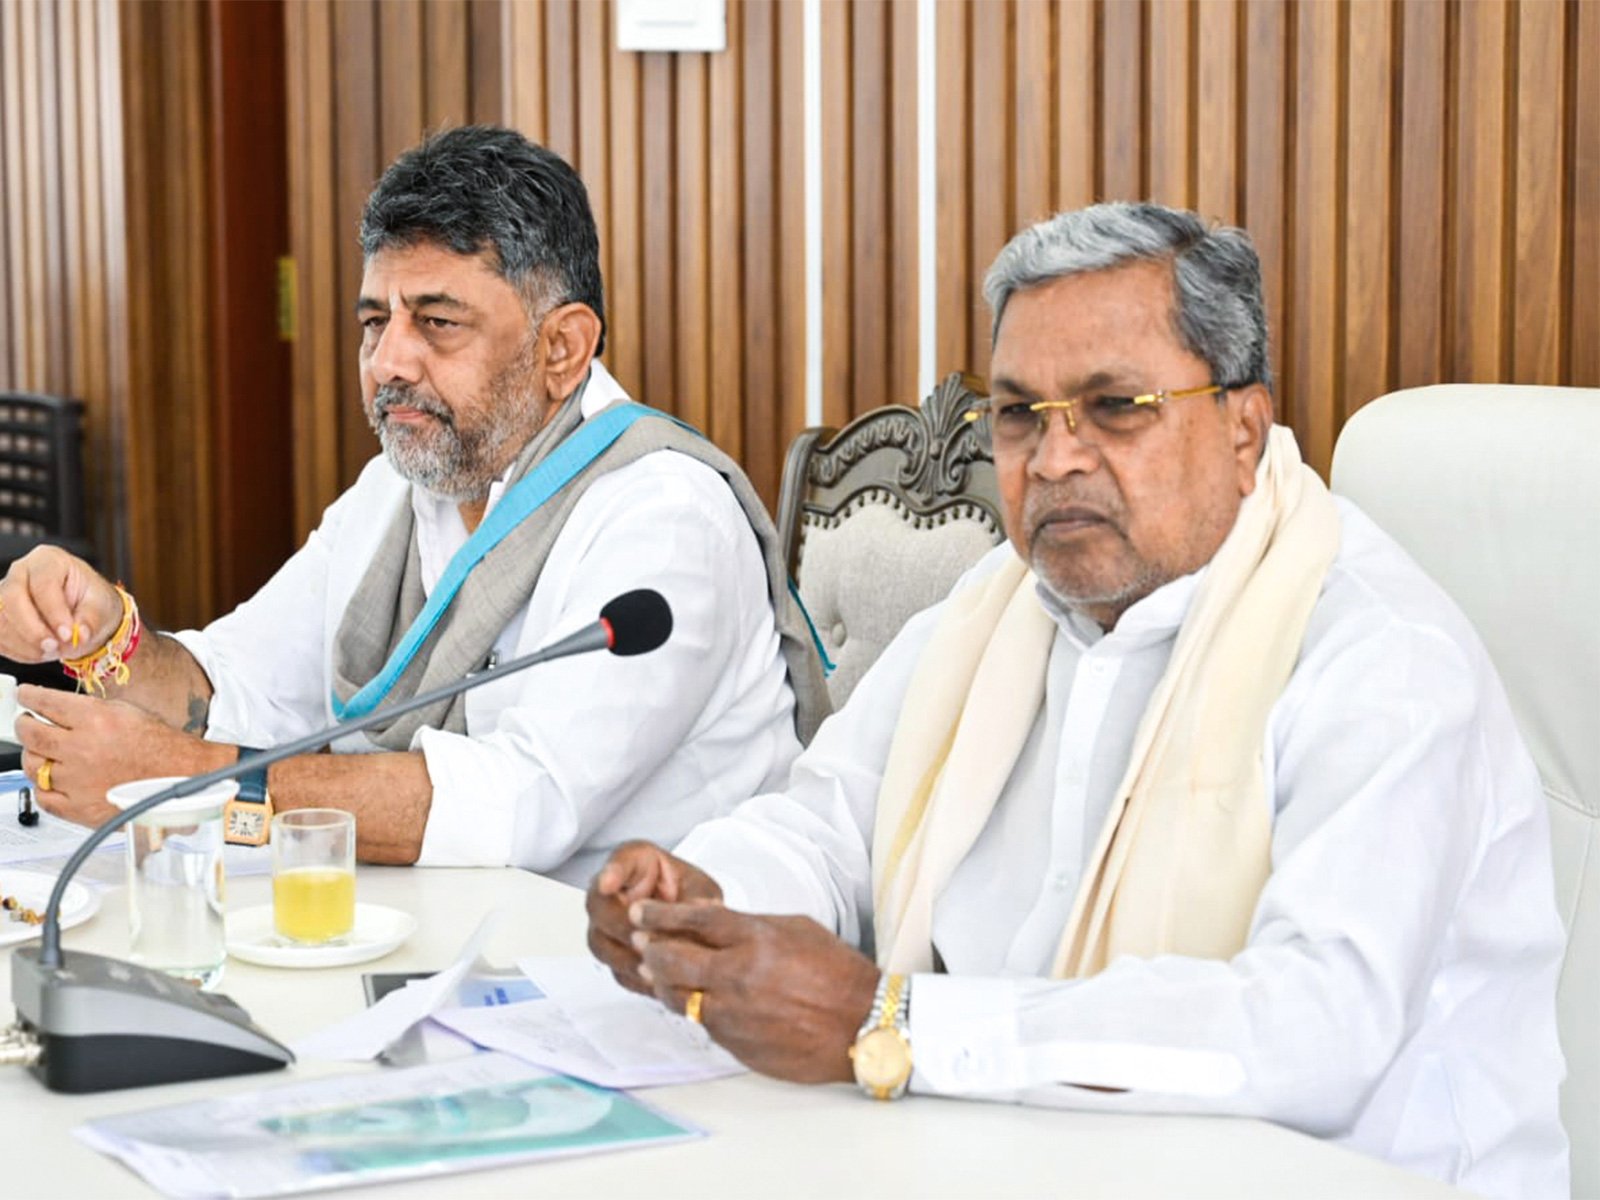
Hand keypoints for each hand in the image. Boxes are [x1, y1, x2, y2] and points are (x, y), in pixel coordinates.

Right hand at [0, 546, 122, 662]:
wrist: (82, 613)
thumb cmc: (90, 601)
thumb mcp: (101, 607)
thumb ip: (91, 620)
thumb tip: (80, 635)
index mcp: (49, 560)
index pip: (43, 583)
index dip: (53, 611)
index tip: (68, 634)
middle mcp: (20, 572)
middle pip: (11, 598)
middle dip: (32, 629)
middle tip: (54, 647)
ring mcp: (4, 593)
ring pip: (0, 620)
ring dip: (25, 643)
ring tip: (52, 651)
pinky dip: (17, 650)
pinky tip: (39, 653)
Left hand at [14, 685, 234, 826]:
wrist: (183, 777)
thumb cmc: (161, 747)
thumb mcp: (125, 711)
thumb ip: (86, 710)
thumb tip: (54, 708)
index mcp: (96, 719)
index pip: (44, 702)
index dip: (29, 697)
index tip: (25, 696)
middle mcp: (82, 749)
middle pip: (30, 734)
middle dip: (24, 725)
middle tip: (26, 723)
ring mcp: (78, 781)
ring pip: (32, 766)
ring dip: (33, 756)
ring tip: (41, 752)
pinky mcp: (79, 808)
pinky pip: (43, 797)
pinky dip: (43, 787)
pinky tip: (52, 779)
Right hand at [586, 841, 721, 994]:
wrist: (691, 922)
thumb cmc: (690, 895)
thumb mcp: (701, 889)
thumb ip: (698, 898)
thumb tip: (700, 909)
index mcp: (635, 863)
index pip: (617, 861)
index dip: (610, 873)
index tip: (608, 883)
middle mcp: (611, 892)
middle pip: (599, 907)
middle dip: (622, 926)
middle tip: (643, 937)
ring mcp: (606, 924)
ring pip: (601, 943)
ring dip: (626, 957)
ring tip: (653, 967)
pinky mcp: (613, 955)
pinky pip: (614, 968)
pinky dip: (634, 977)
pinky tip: (655, 980)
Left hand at [632, 902, 879, 1084]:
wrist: (863, 1026)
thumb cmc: (837, 974)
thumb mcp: (797, 929)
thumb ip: (751, 925)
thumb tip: (715, 919)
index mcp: (755, 940)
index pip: (694, 920)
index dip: (661, 914)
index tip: (641, 911)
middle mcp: (737, 976)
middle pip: (672, 959)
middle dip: (650, 948)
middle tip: (641, 940)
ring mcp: (733, 1014)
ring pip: (678, 997)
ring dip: (663, 982)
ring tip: (656, 971)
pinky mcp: (735, 1044)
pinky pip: (703, 1023)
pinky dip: (694, 1009)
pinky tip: (694, 1000)